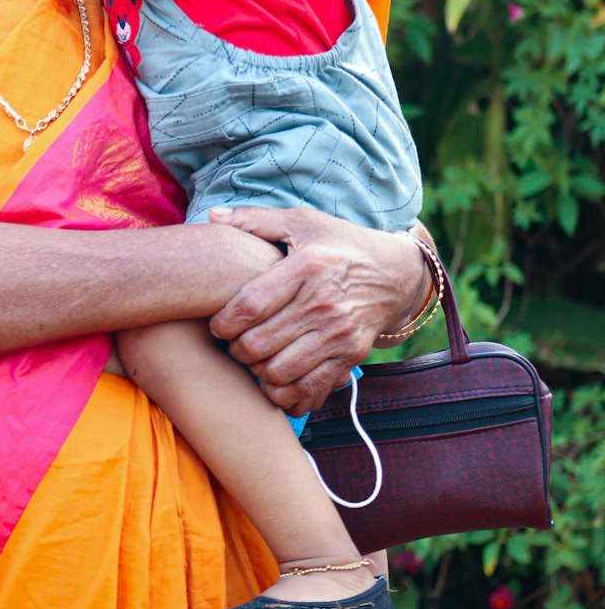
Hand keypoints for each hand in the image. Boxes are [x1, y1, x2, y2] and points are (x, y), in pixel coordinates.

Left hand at [207, 207, 428, 415]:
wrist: (395, 272)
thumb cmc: (338, 244)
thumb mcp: (301, 221)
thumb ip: (256, 219)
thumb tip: (213, 215)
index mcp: (307, 266)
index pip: (250, 305)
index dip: (223, 322)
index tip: (218, 325)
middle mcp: (323, 302)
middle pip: (258, 344)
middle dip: (235, 349)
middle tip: (233, 343)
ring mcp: (339, 332)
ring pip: (278, 371)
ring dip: (257, 372)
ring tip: (254, 358)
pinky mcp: (351, 355)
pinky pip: (309, 388)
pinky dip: (285, 393)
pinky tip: (276, 379)